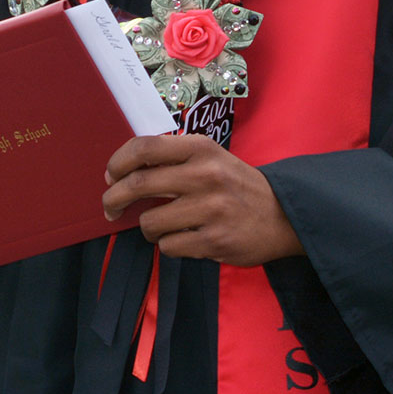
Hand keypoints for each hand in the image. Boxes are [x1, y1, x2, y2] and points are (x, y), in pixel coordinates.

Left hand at [101, 134, 303, 266]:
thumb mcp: (210, 158)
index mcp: (201, 148)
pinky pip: (168, 246)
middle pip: (138, 185)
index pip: (145, 147)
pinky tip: (184, 238)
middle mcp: (205, 175)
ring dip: (147, 227)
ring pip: (149, 222)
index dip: (118, 162)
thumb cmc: (235, 185)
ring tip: (161, 225)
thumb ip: (172, 159)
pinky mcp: (214, 241)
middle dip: (113, 199)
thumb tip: (121, 173)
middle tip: (109, 208)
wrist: (283, 215)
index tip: (110, 175)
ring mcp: (210, 210)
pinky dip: (168, 245)